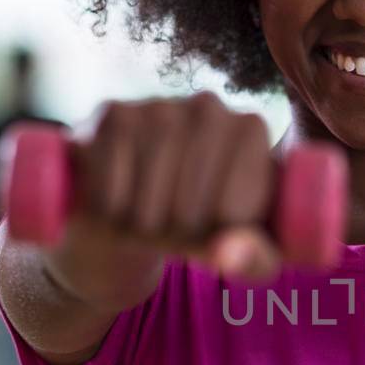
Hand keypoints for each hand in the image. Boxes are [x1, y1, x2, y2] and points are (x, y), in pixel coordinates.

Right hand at [40, 91, 282, 309]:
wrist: (147, 199)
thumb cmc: (209, 224)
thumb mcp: (246, 251)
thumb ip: (254, 259)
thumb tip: (227, 255)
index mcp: (251, 130)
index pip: (231, 215)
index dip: (215, 239)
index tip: (214, 228)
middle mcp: (209, 106)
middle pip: (188, 211)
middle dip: (177, 235)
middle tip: (175, 227)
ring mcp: (159, 105)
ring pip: (147, 204)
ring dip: (142, 227)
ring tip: (150, 217)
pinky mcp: (115, 113)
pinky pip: (110, 189)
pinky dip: (110, 209)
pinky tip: (121, 199)